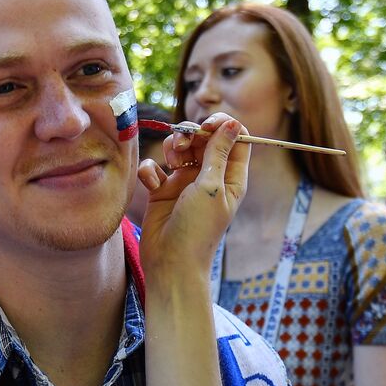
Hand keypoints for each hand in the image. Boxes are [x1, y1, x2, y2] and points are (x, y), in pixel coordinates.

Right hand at [137, 112, 250, 278]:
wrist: (170, 262)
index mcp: (230, 177)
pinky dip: (152, 170)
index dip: (222, 126)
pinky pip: (156, 168)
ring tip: (170, 164)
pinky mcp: (162, 191)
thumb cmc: (197, 228)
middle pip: (203, 139)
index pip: (234, 139)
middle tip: (183, 145)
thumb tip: (231, 122)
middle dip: (192, 135)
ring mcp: (185, 183)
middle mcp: (209, 177)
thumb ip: (218, 152)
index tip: (207, 126)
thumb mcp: (211, 187)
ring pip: (179, 149)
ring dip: (172, 148)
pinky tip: (152, 182)